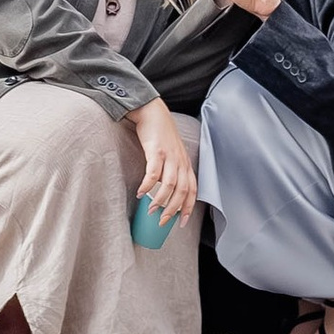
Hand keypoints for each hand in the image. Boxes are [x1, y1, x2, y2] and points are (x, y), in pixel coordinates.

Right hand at [129, 97, 197, 232]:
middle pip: (181, 191)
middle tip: (162, 222)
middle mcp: (180, 161)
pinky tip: (140, 193)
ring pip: (170, 185)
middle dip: (172, 210)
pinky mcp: (156, 151)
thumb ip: (172, 169)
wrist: (152, 111)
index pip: (192, 190)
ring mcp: (169, 156)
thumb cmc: (161, 134)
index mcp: (185, 163)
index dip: (188, 208)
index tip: (181, 222)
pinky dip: (147, 186)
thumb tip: (165, 192)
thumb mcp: (172, 152)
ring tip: (150, 211)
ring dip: (160, 201)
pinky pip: (153, 173)